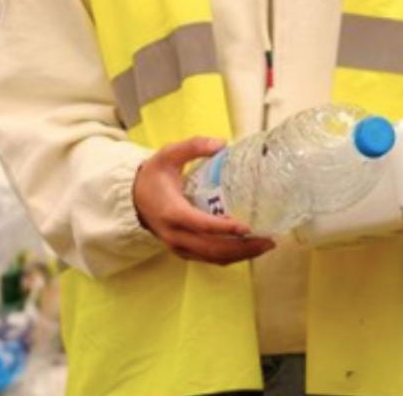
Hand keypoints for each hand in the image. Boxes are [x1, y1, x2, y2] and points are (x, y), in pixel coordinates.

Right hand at [133, 137, 276, 264]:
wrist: (133, 197)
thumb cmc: (154, 175)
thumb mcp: (168, 154)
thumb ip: (193, 146)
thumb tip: (222, 143)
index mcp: (171, 211)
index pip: (199, 224)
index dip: (223, 228)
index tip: (246, 227)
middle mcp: (174, 234)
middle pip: (210, 248)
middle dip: (241, 247)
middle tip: (268, 240)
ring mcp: (178, 246)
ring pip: (211, 257)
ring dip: (239, 255)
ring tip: (265, 246)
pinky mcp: (183, 251)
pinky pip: (207, 258)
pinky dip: (228, 257)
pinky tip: (248, 250)